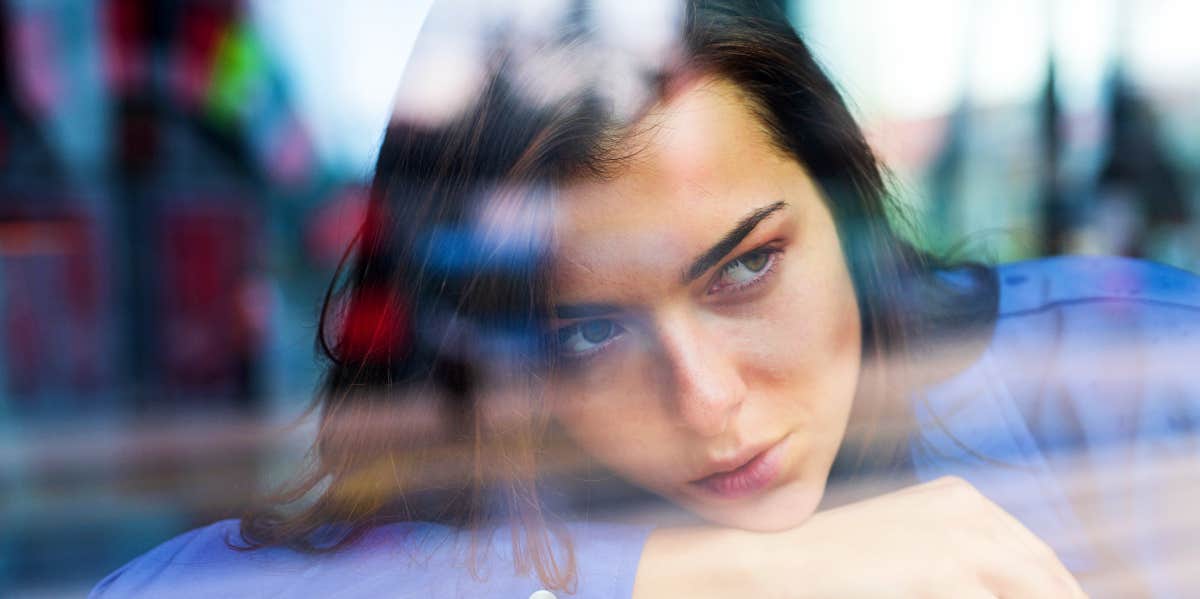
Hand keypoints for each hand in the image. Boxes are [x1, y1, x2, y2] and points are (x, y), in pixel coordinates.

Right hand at [634, 476, 1086, 597]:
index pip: (1039, 559)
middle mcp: (969, 507)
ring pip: (1035, 590)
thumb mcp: (906, 553)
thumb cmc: (830, 568)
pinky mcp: (944, 568)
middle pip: (1047, 577)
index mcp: (963, 498)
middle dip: (1064, 598)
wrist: (771, 565)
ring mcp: (960, 536)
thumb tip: (1006, 586)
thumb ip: (956, 567)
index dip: (1059, 591)